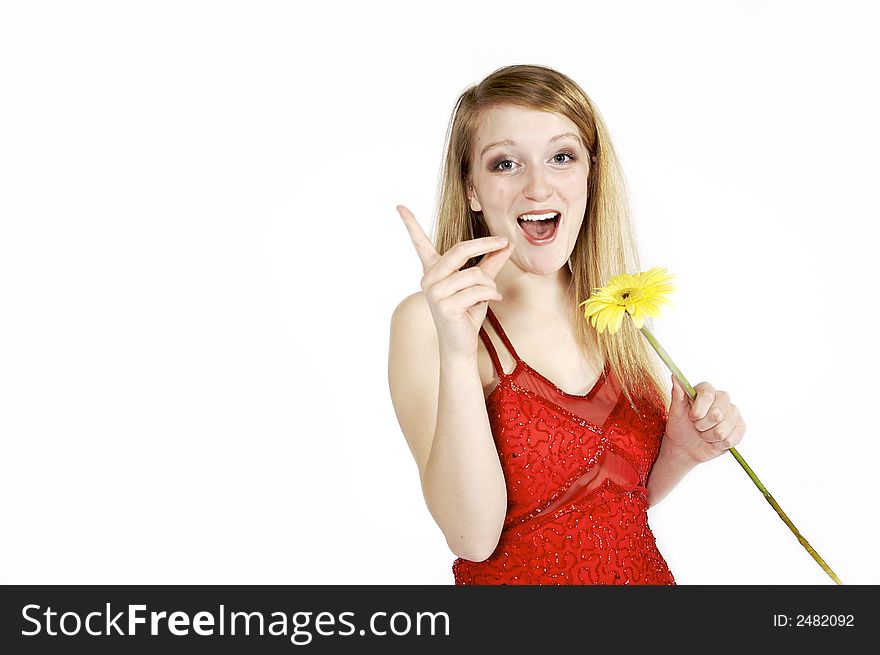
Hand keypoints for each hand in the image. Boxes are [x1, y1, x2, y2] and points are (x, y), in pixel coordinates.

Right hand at [397, 204, 513, 357]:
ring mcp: (434, 292)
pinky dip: (491, 294)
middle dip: (486, 245)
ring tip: (491, 294)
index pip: (419, 244)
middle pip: (460, 250)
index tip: (400, 206)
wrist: (461, 344)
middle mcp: (429, 278)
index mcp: (433, 270)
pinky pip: (477, 290)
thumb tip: (505, 245)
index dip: (410, 224)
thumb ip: (490, 263)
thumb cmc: (467, 313)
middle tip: (504, 242)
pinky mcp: (445, 305)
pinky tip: (492, 301)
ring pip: (474, 274)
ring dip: (490, 284)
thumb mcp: (479, 283)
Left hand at [663, 375, 745, 463]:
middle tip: (697, 426)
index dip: (698, 410)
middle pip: (717, 414)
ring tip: (704, 434)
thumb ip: (677, 394)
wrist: (686, 445)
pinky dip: (718, 444)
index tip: (692, 417)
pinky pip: (730, 440)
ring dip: (709, 436)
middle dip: (702, 425)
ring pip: (723, 430)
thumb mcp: (675, 411)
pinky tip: (713, 440)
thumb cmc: (680, 426)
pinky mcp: (740, 427)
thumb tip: (675, 377)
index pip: (708, 395)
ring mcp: (733, 412)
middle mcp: (722, 398)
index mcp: (706, 390)